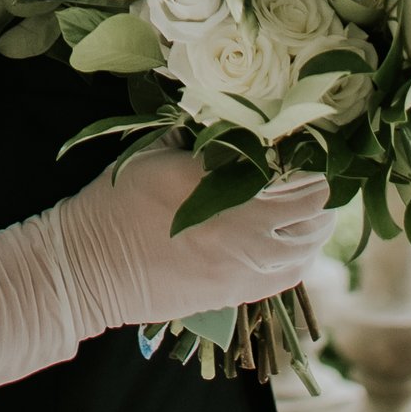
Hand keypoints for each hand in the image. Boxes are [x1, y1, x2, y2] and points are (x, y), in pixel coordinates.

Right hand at [40, 148, 329, 337]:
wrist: (91, 268)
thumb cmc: (116, 203)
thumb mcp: (153, 152)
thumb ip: (198, 136)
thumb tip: (235, 118)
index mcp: (217, 179)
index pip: (287, 162)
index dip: (307, 149)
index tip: (308, 138)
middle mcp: (240, 223)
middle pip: (311, 201)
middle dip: (319, 182)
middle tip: (316, 168)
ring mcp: (244, 263)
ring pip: (310, 240)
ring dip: (318, 219)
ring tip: (317, 204)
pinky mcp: (239, 293)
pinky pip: (294, 273)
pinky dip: (304, 253)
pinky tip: (300, 239)